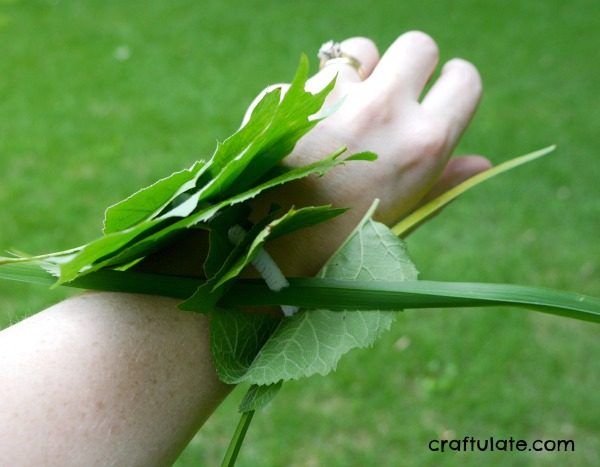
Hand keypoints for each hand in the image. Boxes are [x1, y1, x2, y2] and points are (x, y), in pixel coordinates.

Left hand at [249, 32, 490, 275]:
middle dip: (410, 64)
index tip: (439, 93)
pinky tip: (301, 131)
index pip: (465, 79)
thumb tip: (483, 162)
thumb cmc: (341, 245)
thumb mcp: (401, 220)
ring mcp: (332, 98)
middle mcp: (382, 109)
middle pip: (418, 45)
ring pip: (360, 50)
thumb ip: (443, 184)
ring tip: (341, 113)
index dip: (453, 84)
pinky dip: (313, 93)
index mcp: (422, 144)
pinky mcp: (290, 94)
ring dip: (358, 72)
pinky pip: (312, 76)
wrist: (264, 252)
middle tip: (392, 94)